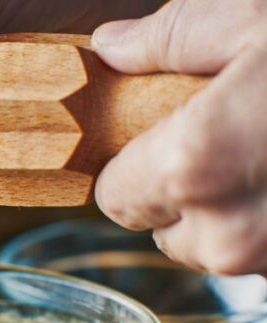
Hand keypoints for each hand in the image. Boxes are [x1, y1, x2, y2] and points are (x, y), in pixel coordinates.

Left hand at [93, 0, 266, 274]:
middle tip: (233, 138)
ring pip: (219, 247)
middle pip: (165, 228)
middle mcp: (229, 236)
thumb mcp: (259, 19)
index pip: (113, 197)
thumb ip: (175, 36)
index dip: (134, 164)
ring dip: (234, 213)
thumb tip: (114, 47)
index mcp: (194, 169)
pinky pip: (266, 256)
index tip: (163, 136)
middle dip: (185, 191)